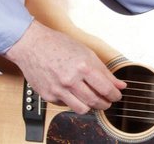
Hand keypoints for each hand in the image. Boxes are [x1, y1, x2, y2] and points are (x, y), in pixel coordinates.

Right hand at [3, 20, 125, 113]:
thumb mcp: (86, 53)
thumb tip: (120, 84)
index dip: (115, 94)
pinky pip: (67, 105)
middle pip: (95, 101)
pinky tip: (77, 95)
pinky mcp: (48, 96)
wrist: (33, 45)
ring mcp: (59, 89)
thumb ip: (104, 70)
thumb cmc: (59, 44)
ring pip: (82, 108)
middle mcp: (71, 79)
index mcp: (83, 66)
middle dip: (106, 103)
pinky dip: (75, 102)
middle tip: (109, 101)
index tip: (118, 95)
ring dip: (92, 107)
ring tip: (96, 101)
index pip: (105, 88)